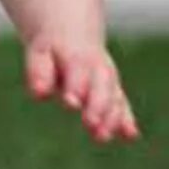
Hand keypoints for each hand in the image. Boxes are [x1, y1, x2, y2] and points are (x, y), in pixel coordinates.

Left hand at [25, 37, 139, 143]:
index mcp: (77, 55)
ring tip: (103, 136)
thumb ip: (39, 72)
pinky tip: (130, 135)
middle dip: (97, 106)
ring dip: (111, 118)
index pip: (78, 71)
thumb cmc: (51, 46)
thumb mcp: (39, 52)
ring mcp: (108, 78)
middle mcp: (97, 67)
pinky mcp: (113, 90)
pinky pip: (121, 104)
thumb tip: (40, 94)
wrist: (73, 31)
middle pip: (101, 87)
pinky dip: (126, 119)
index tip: (71, 103)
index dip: (76, 87)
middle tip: (91, 125)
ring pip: (114, 97)